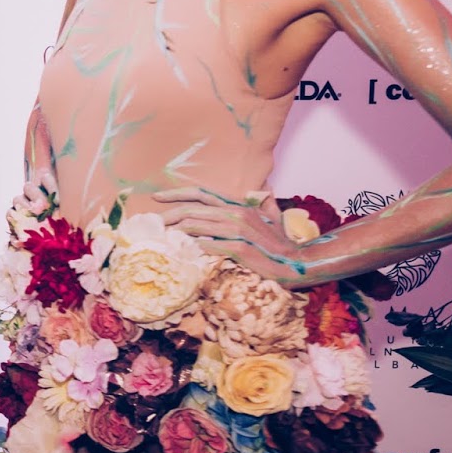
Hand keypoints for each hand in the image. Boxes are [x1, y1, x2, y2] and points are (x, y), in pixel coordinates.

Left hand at [153, 187, 313, 286]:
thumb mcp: (271, 218)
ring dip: (176, 232)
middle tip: (153, 224)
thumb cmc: (281, 243)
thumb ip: (262, 203)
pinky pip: (208, 245)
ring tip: (162, 238)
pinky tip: (182, 251)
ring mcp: (237, 231)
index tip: (156, 197)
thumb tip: (263, 189)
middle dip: (169, 216)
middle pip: (192, 210)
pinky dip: (192, 247)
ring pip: (196, 226)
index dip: (176, 194)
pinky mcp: (239, 248)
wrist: (297, 263)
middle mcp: (236, 214)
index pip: (201, 194)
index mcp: (238, 206)